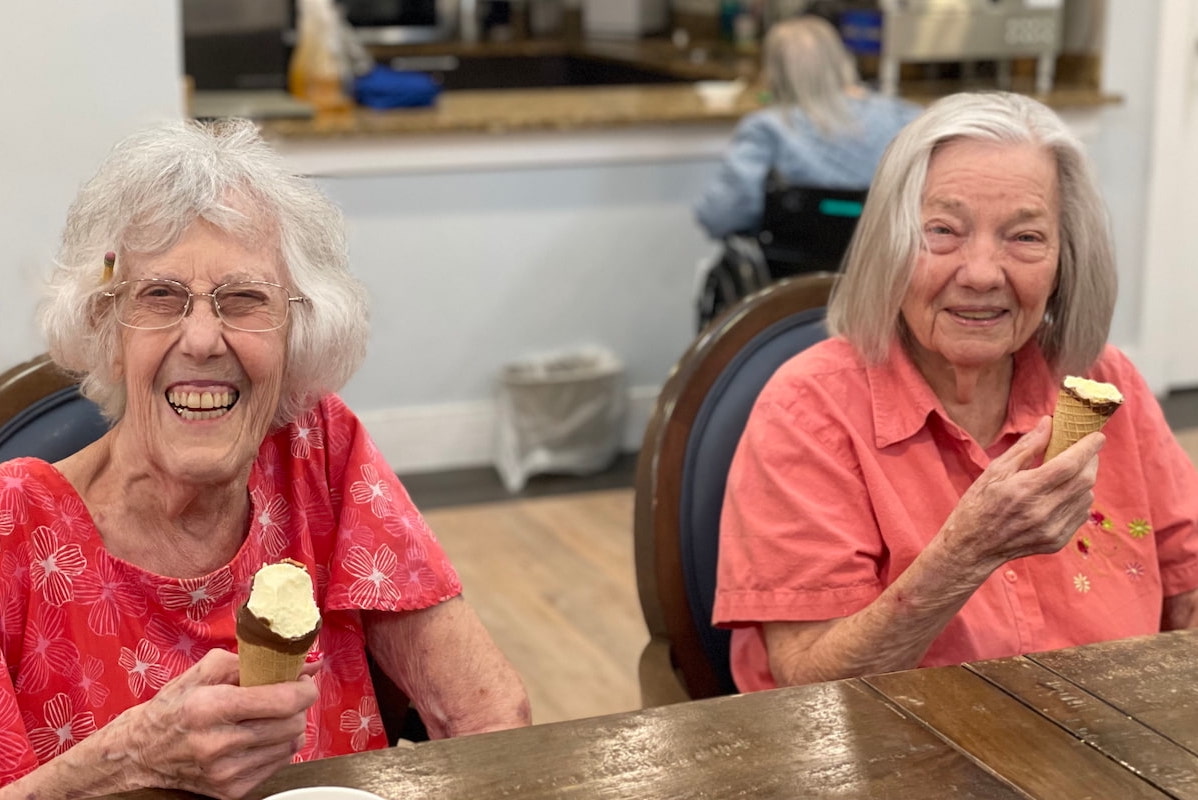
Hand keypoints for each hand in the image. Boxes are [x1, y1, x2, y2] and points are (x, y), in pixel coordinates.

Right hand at [119, 649, 317, 799]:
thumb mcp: (207, 670)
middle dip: (297, 706)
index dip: (304, 689)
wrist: (141, 754)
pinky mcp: (231, 791)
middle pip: (292, 724)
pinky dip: (277, 748)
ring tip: (269, 717)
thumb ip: (258, 661)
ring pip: (291, 745)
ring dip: (289, 727)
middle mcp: (218, 744)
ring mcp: (226, 773)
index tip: (303, 681)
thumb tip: (308, 664)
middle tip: (285, 696)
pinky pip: (279, 765)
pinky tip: (259, 737)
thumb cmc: (176, 706)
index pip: (283, 701)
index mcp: (211, 707)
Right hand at [938, 416, 1103, 575]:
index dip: (1087, 448)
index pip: (1068, 465)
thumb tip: (1049, 423)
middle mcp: (1042, 512)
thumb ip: (1025, 447)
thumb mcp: (995, 471)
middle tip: (1086, 450)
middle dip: (1091, 461)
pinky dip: (1079, 499)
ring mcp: (1052, 529)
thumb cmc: (979, 504)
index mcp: (1025, 490)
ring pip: (1086, 498)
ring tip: (1071, 472)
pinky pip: (1081, 515)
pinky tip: (1064, 494)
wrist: (973, 547)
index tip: (1097, 435)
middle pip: (1084, 481)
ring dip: (1085, 480)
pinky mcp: (1057, 541)